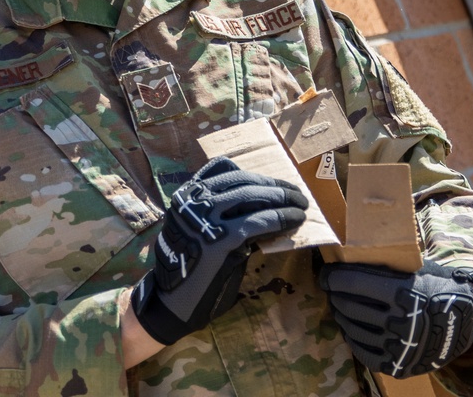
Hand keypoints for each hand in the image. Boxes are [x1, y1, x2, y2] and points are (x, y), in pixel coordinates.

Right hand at [131, 157, 307, 345]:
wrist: (171, 304)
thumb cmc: (187, 267)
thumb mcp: (197, 229)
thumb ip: (220, 213)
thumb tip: (259, 206)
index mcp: (185, 194)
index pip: (223, 167)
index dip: (252, 174)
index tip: (272, 181)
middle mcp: (193, 200)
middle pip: (242, 180)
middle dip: (273, 185)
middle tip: (296, 194)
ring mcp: (204, 218)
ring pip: (252, 195)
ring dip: (282, 198)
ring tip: (301, 205)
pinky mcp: (221, 240)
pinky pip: (259, 221)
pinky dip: (281, 219)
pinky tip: (295, 221)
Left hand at [318, 259, 472, 377]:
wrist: (465, 323)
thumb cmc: (437, 288)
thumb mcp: (416, 269)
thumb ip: (387, 267)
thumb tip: (352, 255)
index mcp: (401, 291)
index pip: (352, 282)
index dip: (332, 277)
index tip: (325, 275)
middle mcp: (398, 320)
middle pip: (349, 305)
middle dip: (335, 296)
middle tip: (332, 290)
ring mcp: (397, 346)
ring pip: (353, 328)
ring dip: (341, 315)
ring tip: (339, 307)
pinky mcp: (397, 364)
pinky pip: (363, 352)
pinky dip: (352, 338)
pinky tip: (350, 328)